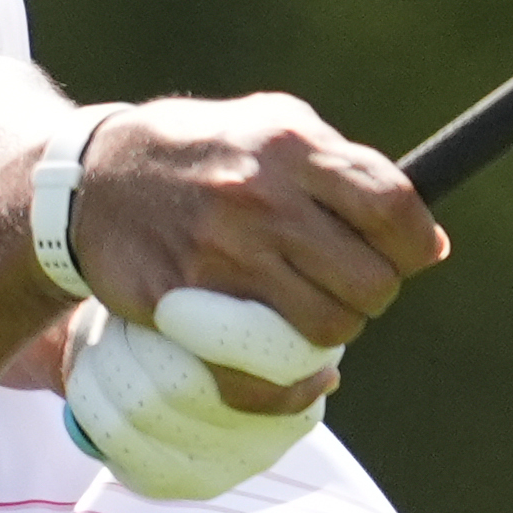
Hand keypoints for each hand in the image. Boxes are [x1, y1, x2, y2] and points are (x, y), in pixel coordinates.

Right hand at [67, 94, 447, 411]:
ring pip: (323, 331)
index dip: (416, 245)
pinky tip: (294, 377)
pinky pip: (256, 372)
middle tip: (347, 291)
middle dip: (371, 296)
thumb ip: (344, 168)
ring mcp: (218, 257)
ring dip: (329, 337)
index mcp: (289, 146)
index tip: (409, 257)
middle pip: (368, 282)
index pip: (392, 209)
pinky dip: (288, 389)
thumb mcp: (270, 123)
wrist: (89, 181)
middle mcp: (258, 200)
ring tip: (309, 319)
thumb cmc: (198, 152)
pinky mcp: (181, 304)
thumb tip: (424, 239)